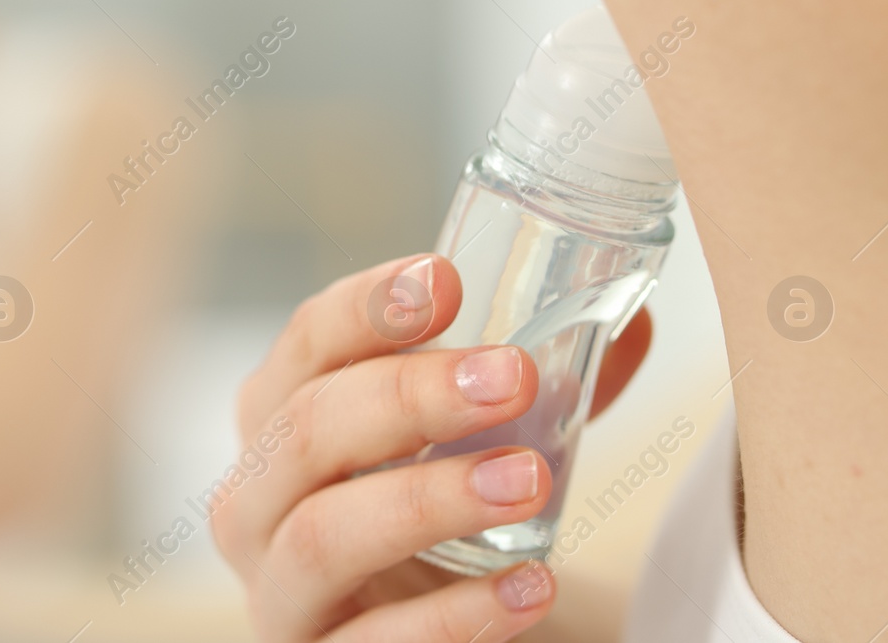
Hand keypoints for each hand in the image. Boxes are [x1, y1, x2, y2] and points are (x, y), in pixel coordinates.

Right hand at [214, 253, 650, 641]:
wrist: (405, 641)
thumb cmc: (425, 522)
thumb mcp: (460, 445)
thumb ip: (533, 387)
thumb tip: (630, 321)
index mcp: (278, 415)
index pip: (306, 341)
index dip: (369, 306)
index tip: (448, 281)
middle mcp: (256, 496)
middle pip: (307, 428)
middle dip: (409, 394)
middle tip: (513, 377)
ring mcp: (276, 589)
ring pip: (323, 534)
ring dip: (428, 499)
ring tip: (528, 480)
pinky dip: (452, 616)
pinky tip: (529, 587)